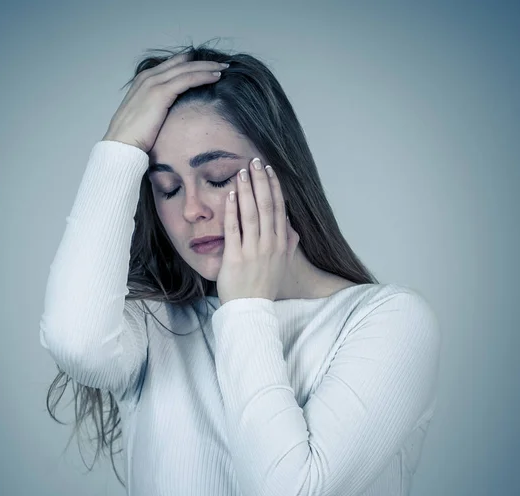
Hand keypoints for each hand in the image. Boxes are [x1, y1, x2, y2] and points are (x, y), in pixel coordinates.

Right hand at [102, 51, 227, 152]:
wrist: (122, 145)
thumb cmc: (134, 137)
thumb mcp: (145, 117)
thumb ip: (156, 108)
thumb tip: (170, 114)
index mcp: (144, 81)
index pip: (171, 66)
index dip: (189, 64)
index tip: (206, 67)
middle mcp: (148, 77)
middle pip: (181, 64)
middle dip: (202, 63)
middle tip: (220, 64)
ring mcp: (154, 83)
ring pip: (186, 68)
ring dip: (207, 67)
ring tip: (223, 68)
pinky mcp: (161, 93)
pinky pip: (187, 79)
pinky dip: (203, 75)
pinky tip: (216, 77)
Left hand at [216, 158, 299, 305]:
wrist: (251, 310)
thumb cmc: (264, 287)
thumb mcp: (282, 265)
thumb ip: (289, 245)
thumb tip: (291, 228)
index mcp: (281, 244)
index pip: (279, 209)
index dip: (275, 187)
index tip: (269, 170)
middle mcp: (270, 244)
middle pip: (267, 206)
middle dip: (261, 181)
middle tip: (256, 161)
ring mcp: (253, 250)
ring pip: (251, 214)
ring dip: (246, 190)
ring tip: (242, 172)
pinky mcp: (236, 257)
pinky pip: (233, 229)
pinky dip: (231, 211)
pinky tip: (228, 195)